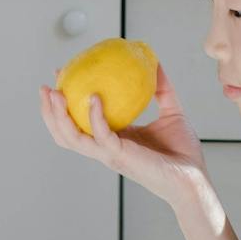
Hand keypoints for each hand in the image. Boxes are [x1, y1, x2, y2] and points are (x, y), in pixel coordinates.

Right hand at [38, 63, 211, 206]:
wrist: (194, 177)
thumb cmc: (182, 152)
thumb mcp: (171, 112)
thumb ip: (162, 89)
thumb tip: (156, 62)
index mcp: (112, 139)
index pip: (79, 122)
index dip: (64, 104)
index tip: (60, 78)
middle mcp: (105, 148)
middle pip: (64, 134)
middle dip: (49, 113)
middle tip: (46, 88)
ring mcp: (109, 154)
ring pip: (72, 138)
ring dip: (58, 116)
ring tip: (55, 93)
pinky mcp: (120, 156)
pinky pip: (101, 135)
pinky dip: (94, 116)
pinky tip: (94, 97)